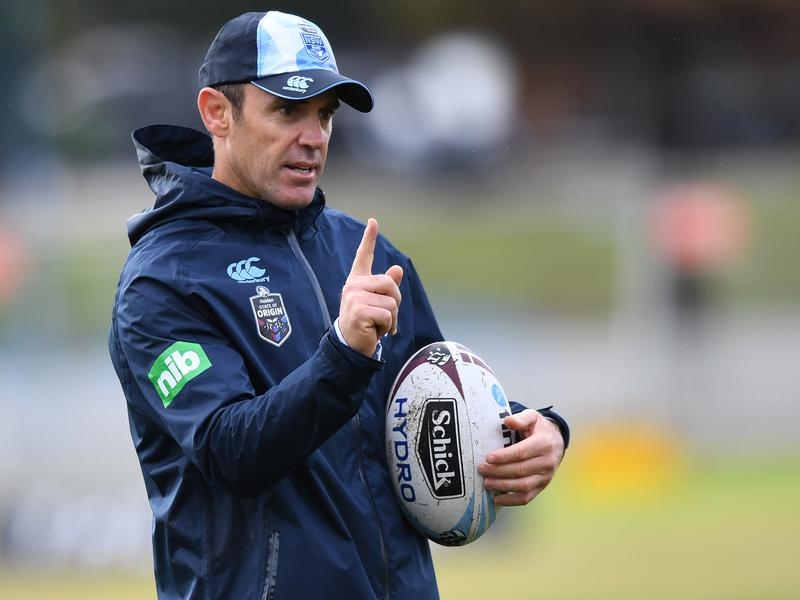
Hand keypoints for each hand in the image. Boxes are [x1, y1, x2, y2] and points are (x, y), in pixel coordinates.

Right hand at [339, 218, 403, 356]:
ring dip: (392, 318)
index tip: (373, 221)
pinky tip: (376, 331)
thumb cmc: (366, 323)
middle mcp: (354, 286)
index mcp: (358, 281)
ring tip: (379, 325)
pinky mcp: (358, 310)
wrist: (352, 346)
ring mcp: (354, 297)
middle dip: (395, 302)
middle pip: (390, 284)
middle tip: (386, 317)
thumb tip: (398, 269)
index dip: (368, 238)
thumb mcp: (378, 303)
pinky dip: (388, 326)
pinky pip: (387, 314)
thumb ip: (388, 287)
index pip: (363, 256)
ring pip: (391, 302)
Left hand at [478, 409, 564, 506]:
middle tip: (482, 469)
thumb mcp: (533, 417)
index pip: (522, 452)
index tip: (488, 458)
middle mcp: (547, 462)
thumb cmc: (540, 429)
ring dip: (503, 486)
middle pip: (520, 470)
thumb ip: (521, 418)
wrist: (556, 441)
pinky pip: (527, 497)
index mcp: (544, 443)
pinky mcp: (542, 486)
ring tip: (487, 482)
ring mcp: (546, 476)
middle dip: (499, 471)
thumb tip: (508, 421)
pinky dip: (511, 500)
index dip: (504, 457)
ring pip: (523, 486)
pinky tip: (497, 498)